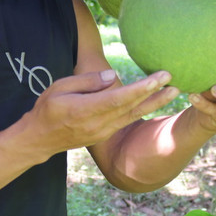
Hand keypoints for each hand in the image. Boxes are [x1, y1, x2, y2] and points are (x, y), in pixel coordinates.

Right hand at [21, 69, 179, 157]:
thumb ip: (87, 82)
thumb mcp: (59, 87)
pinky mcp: (105, 134)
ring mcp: (103, 132)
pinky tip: (154, 101)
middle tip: (175, 81)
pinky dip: (142, 110)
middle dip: (155, 94)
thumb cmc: (47, 108)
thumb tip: (112, 76)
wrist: (40, 138)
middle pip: (132, 108)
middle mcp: (98, 124)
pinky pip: (127, 120)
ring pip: (133, 116)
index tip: (159, 78)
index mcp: (85, 110)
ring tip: (174, 92)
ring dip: (155, 104)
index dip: (141, 88)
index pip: (119, 98)